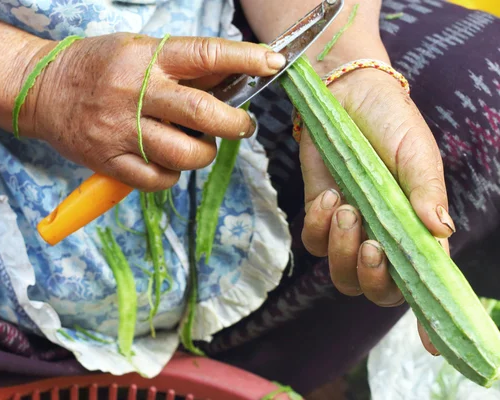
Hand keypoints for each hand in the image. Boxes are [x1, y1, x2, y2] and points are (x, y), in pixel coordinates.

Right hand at [18, 33, 285, 191]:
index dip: (245, 60)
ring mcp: (120, 130)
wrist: (42, 91)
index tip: (274, 63)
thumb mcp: (137, 50)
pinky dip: (173, 174)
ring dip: (205, 153)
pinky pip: (158, 179)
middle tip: (244, 126)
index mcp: (146, 59)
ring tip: (202, 146)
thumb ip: (180, 66)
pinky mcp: (109, 161)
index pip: (205, 56)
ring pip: (184, 154)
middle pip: (202, 113)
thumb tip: (230, 79)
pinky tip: (169, 162)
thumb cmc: (96, 66)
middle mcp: (136, 93)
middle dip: (235, 124)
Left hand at [298, 67, 453, 355]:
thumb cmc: (389, 121)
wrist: (345, 94)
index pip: (425, 280)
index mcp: (413, 227)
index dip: (429, 316)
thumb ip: (425, 190)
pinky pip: (313, 243)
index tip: (435, 345)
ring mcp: (348, 228)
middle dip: (372, 277)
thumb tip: (440, 232)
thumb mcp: (414, 152)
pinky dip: (319, 227)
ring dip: (342, 250)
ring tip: (347, 208)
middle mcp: (382, 235)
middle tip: (372, 244)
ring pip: (340, 274)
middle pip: (376, 289)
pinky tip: (329, 197)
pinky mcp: (319, 214)